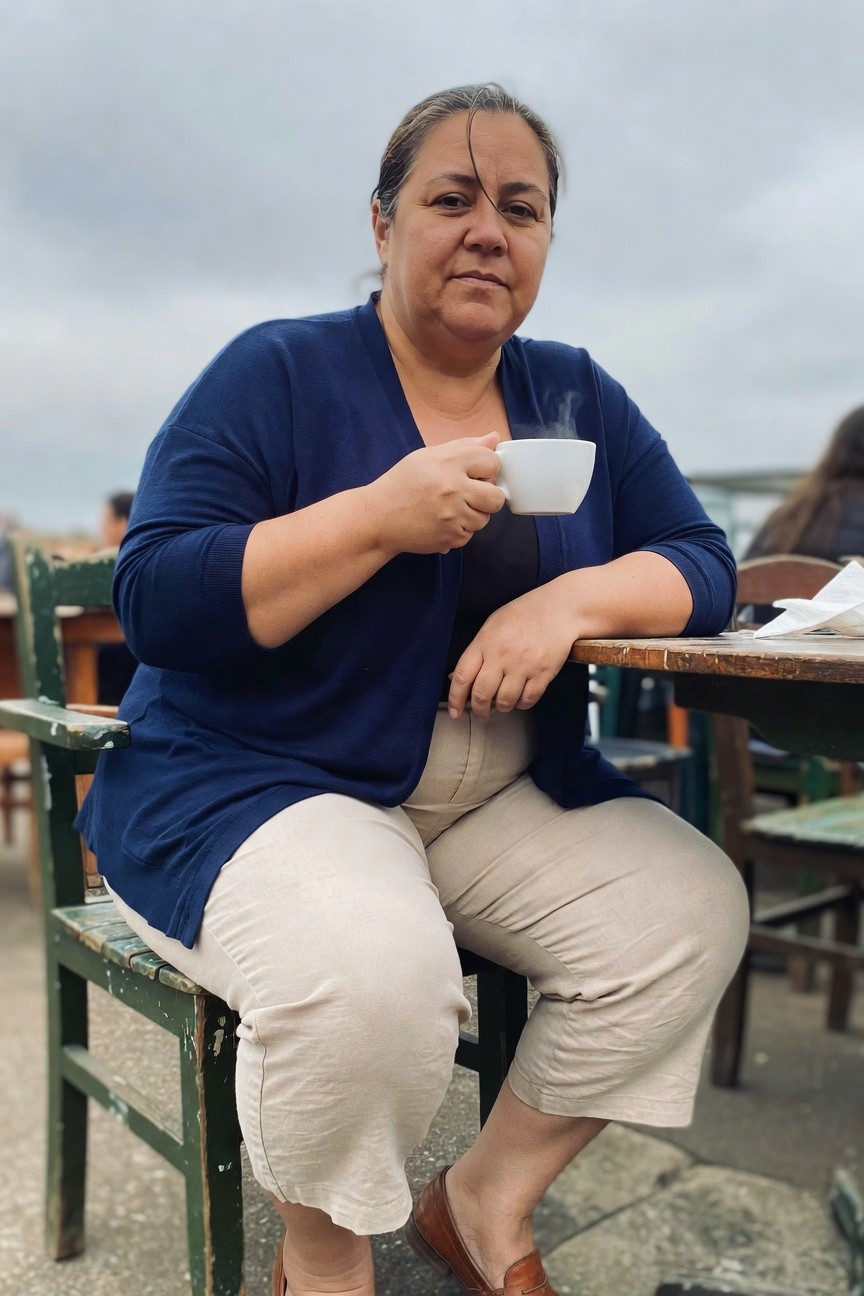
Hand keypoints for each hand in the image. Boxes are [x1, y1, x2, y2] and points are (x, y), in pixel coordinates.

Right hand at [365, 432, 503, 555]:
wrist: (378, 517)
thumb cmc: (402, 484)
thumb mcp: (428, 456)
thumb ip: (463, 446)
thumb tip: (494, 438)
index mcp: (448, 463)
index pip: (492, 462)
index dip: (487, 467)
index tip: (476, 472)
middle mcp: (453, 489)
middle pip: (496, 497)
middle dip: (487, 496)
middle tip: (469, 494)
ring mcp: (452, 516)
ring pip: (484, 519)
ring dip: (472, 514)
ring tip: (450, 508)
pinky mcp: (449, 537)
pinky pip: (469, 535)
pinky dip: (459, 530)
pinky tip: (442, 521)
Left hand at [448, 583, 575, 720]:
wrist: (559, 609)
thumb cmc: (522, 616)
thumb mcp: (492, 626)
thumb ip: (476, 652)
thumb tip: (457, 679)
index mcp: (485, 642)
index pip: (462, 677)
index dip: (455, 699)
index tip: (454, 711)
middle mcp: (502, 655)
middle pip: (482, 695)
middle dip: (479, 711)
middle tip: (481, 715)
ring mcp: (523, 665)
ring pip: (505, 701)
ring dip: (502, 708)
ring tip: (503, 703)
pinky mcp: (543, 673)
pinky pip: (528, 700)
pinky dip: (522, 704)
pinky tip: (520, 697)